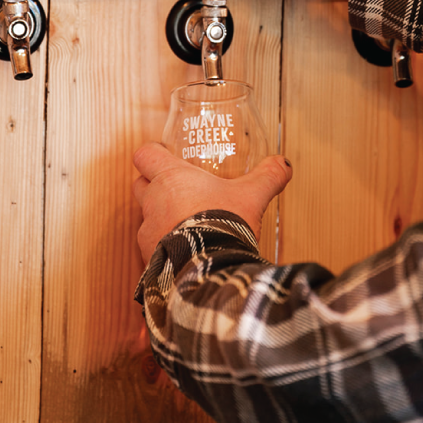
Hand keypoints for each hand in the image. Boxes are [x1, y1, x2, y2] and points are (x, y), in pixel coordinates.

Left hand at [132, 143, 292, 264]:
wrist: (210, 269)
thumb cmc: (223, 224)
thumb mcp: (252, 196)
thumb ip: (268, 177)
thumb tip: (283, 164)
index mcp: (170, 178)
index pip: (145, 154)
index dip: (153, 153)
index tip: (165, 155)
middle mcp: (152, 202)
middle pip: (140, 184)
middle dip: (154, 185)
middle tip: (179, 189)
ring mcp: (147, 231)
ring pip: (146, 217)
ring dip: (161, 218)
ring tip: (186, 224)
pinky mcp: (148, 258)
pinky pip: (152, 247)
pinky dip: (165, 246)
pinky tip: (186, 250)